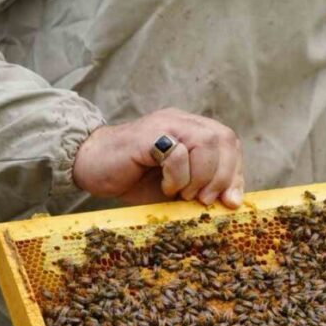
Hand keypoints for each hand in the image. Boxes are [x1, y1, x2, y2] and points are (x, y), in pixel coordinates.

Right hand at [73, 108, 244, 208]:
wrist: (89, 166)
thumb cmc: (132, 178)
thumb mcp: (176, 188)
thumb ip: (202, 188)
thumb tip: (232, 203)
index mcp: (191, 130)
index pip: (228, 142)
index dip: (235, 172)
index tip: (230, 201)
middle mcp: (181, 121)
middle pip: (223, 139)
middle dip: (222, 176)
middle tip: (205, 200)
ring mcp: (165, 124)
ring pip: (206, 142)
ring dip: (201, 176)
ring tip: (182, 194)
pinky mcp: (148, 134)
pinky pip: (178, 152)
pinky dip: (178, 177)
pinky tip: (164, 186)